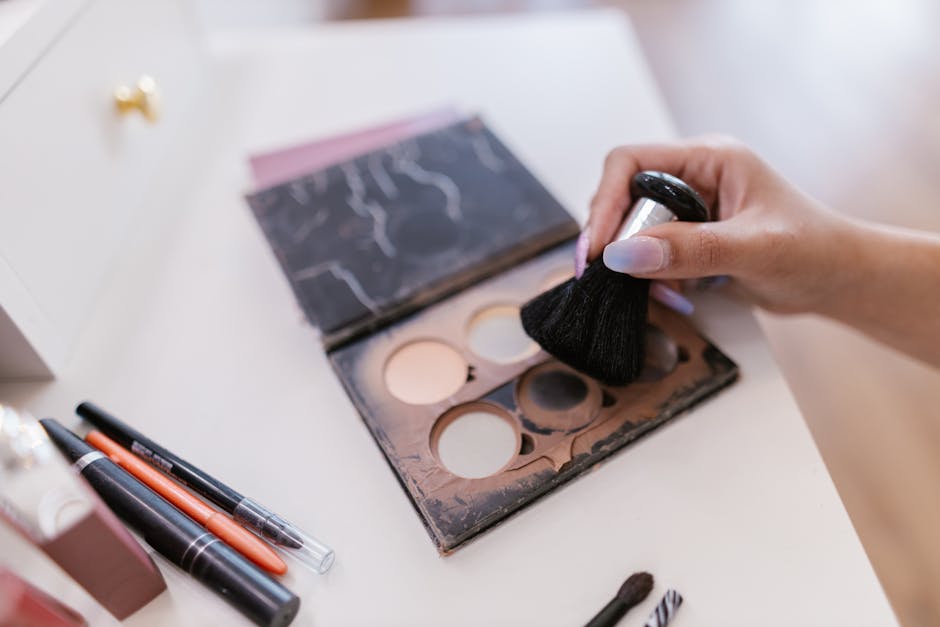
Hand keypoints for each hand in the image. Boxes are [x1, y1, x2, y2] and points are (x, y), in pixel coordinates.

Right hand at [580, 135, 860, 314]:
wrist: (837, 280)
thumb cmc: (813, 251)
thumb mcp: (753, 249)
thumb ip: (690, 250)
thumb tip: (623, 255)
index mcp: (709, 158)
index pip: (631, 162)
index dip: (605, 202)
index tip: (597, 248)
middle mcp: (693, 177)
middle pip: (623, 196)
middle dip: (615, 239)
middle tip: (612, 278)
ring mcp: (689, 208)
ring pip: (630, 228)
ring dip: (632, 263)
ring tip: (655, 291)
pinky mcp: (688, 238)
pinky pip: (646, 252)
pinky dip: (648, 277)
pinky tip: (671, 294)